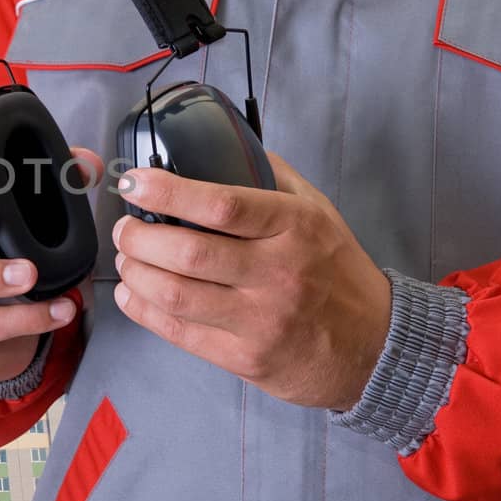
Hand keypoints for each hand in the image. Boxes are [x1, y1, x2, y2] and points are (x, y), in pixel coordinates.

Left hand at [111, 153, 389, 409]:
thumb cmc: (337, 272)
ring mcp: (261, 321)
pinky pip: (180, 333)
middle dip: (139, 238)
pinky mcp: (246, 359)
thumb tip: (222, 141)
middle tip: (125, 228)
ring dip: (135, 274)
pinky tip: (132, 294)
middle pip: (188, 253)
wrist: (375, 347)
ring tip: (127, 259)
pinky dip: (144, 311)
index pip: (222, 205)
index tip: (134, 183)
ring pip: (176, 296)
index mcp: (295, 228)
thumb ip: (272, 177)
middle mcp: (278, 273)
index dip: (168, 192)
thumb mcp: (318, 212)